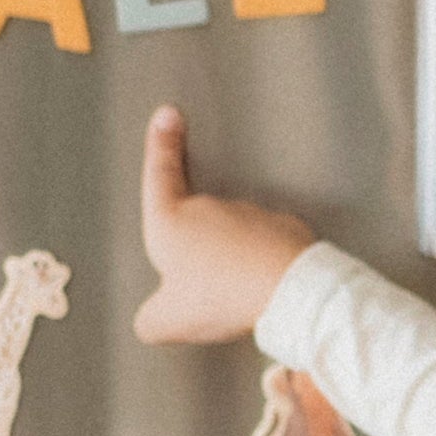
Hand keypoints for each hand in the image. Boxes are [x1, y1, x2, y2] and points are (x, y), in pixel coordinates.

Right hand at [131, 106, 313, 344]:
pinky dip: (260, 265)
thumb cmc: (219, 297)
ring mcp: (250, 214)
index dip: (159, 146)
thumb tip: (151, 319)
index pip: (160, 176)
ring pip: (231, 238)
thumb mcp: (167, 321)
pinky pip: (263, 247)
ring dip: (230, 261)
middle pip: (195, 224)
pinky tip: (262, 290)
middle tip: (204, 292)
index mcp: (172, 222)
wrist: (285, 290)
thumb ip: (150, 318)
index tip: (167, 114)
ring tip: (235, 298)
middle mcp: (210, 208)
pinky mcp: (283, 227)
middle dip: (196, 252)